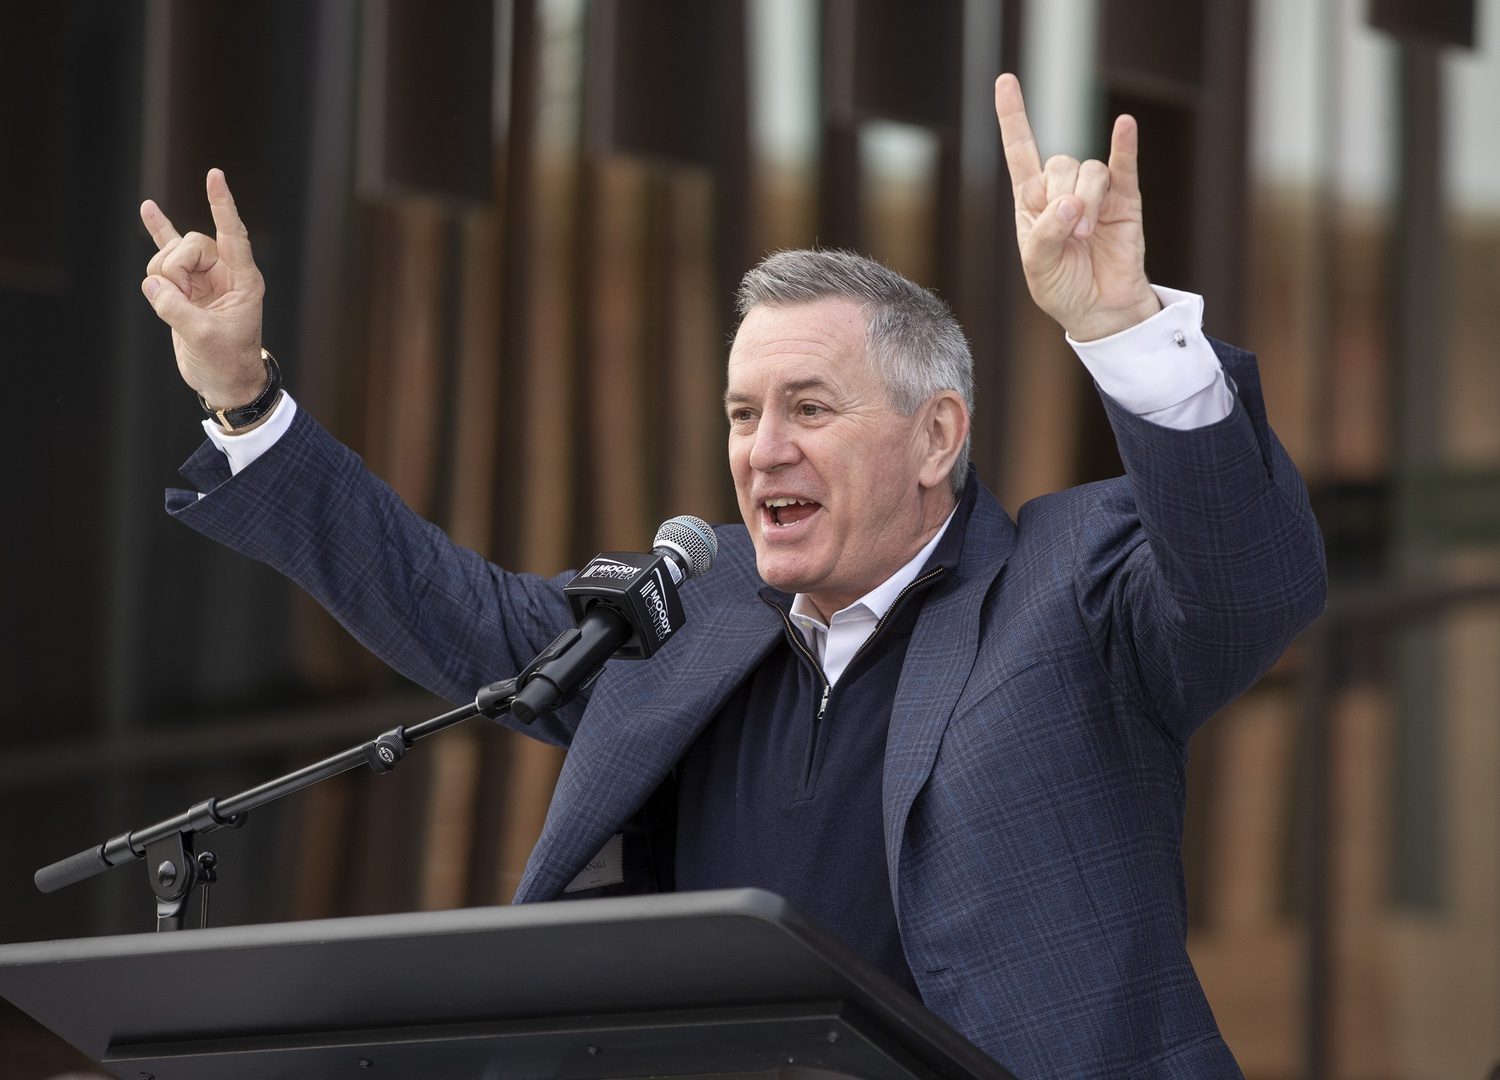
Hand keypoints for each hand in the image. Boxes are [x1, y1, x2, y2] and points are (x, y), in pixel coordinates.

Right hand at [139, 169, 266, 407]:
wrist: (223, 382)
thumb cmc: (226, 362)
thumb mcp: (203, 337)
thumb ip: (177, 308)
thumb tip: (153, 283)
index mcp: (243, 281)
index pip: (233, 234)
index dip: (223, 205)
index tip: (215, 175)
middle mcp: (225, 273)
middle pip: (190, 244)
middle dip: (174, 268)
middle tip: (178, 300)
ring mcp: (203, 277)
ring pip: (171, 254)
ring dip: (162, 275)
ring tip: (173, 304)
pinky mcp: (184, 285)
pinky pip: (167, 252)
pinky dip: (157, 232)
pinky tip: (147, 208)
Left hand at [995, 73, 1159, 340]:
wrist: (1099, 310)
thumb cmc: (1062, 288)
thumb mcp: (1038, 266)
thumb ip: (1046, 233)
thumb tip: (1071, 202)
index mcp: (1033, 202)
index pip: (1020, 151)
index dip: (1013, 116)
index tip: (1004, 82)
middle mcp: (1063, 190)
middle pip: (1060, 162)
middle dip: (1062, 196)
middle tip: (1070, 233)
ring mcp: (1096, 193)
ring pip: (1090, 170)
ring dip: (1087, 200)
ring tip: (1086, 233)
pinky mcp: (1126, 199)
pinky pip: (1124, 165)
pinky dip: (1125, 145)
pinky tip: (1125, 126)